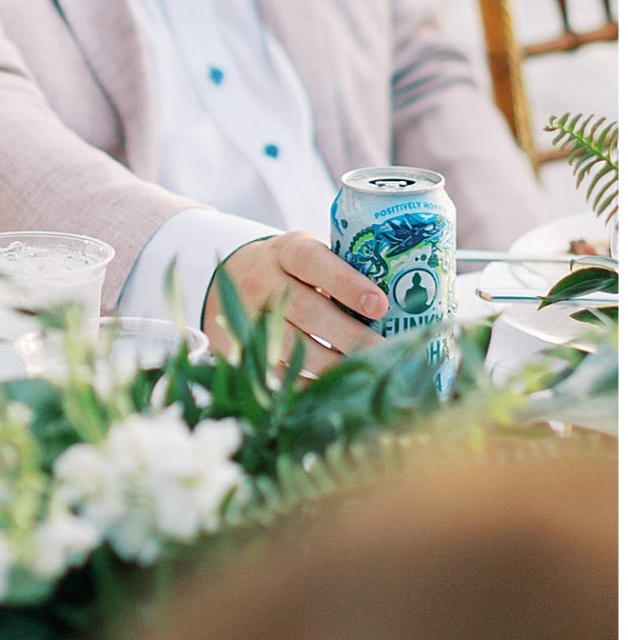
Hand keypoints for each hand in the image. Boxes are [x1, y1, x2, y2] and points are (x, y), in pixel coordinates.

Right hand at [204, 231, 387, 373]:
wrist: (230, 278)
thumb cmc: (290, 269)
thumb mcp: (309, 255)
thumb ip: (343, 270)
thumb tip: (410, 298)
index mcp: (286, 251)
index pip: (314, 262)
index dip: (346, 283)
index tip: (380, 304)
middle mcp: (262, 281)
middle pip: (306, 311)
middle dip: (349, 334)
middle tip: (384, 350)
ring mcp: (248, 316)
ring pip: (291, 346)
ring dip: (332, 364)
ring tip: (367, 374)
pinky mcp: (241, 348)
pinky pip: (276, 372)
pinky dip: (308, 383)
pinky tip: (336, 388)